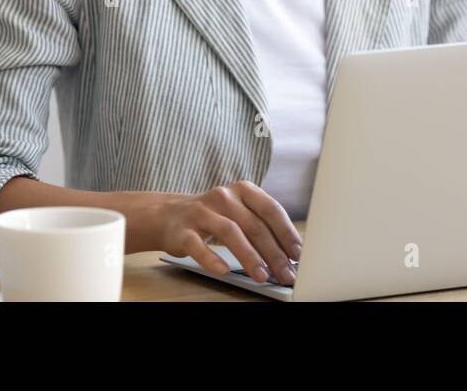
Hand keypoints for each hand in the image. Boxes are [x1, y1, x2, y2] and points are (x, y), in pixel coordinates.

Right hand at [146, 181, 301, 284]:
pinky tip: (223, 271)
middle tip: (286, 274)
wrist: (168, 215)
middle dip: (273, 253)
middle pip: (253, 224)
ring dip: (249, 256)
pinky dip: (211, 258)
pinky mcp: (182, 230)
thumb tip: (290, 255)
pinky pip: (197, 245)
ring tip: (262, 276)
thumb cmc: (214, 217)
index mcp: (242, 190)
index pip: (270, 209)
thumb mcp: (238, 213)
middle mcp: (223, 196)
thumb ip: (261, 227)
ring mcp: (201, 211)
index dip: (286, 232)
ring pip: (229, 232)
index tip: (298, 254)